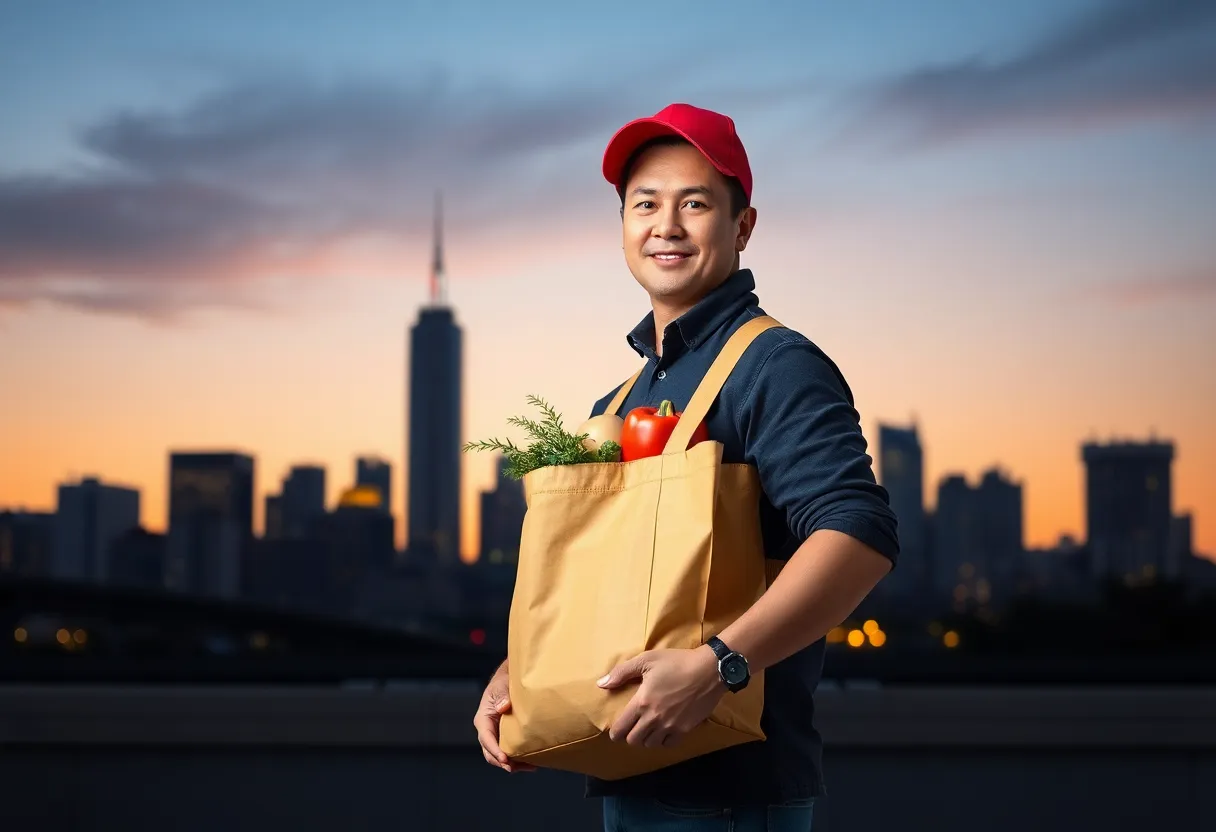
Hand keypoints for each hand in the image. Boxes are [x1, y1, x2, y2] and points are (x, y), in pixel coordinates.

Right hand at [473, 667, 536, 772]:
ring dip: (512, 764)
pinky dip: (518, 759)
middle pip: (490, 752)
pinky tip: (532, 761)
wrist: (510, 680)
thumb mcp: (502, 686)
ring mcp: (497, 735)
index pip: (486, 739)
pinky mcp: (506, 737)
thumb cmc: (504, 682)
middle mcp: (488, 730)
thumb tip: (503, 707)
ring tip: (529, 767)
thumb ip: (502, 695)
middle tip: (516, 768)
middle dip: (502, 762)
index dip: (495, 750)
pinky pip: (510, 751)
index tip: (505, 759)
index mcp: (483, 719)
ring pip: (500, 755)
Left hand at [598, 646, 723, 748]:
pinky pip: (669, 744)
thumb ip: (622, 672)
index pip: (621, 729)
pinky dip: (663, 740)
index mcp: (642, 703)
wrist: (709, 670)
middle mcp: (654, 719)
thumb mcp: (647, 659)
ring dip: (646, 738)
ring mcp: (671, 726)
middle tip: (633, 726)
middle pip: (634, 741)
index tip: (616, 729)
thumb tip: (602, 684)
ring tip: (648, 728)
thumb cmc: (676, 662)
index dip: (615, 732)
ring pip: (651, 744)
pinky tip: (664, 730)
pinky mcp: (685, 729)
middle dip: (630, 735)